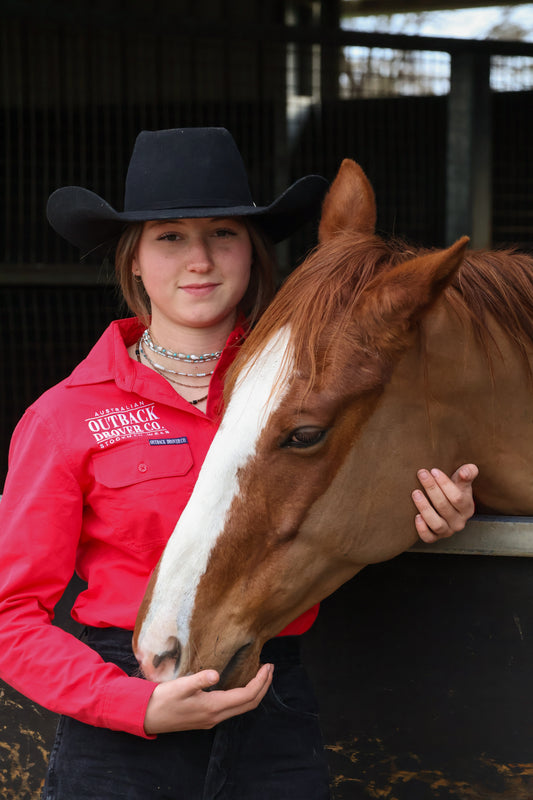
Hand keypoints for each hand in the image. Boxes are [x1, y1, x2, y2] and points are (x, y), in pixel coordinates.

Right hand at [143, 662, 272, 734]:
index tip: (268, 666)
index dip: (260, 682)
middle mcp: (216, 716)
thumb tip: (216, 674)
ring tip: (261, 674)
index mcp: (213, 708)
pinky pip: (233, 708)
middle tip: (270, 668)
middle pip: (249, 704)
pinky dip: (244, 696)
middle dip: (263, 686)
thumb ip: (199, 680)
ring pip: (242, 707)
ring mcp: (212, 719)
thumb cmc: (162, 700)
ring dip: (255, 692)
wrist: (147, 717)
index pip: (246, 696)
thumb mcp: (180, 686)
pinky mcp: (206, 717)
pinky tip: (241, 684)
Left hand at [412, 463, 478, 543]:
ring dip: (425, 508)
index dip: (445, 484)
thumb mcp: (463, 481)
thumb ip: (468, 473)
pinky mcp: (435, 537)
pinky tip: (416, 516)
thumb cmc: (455, 490)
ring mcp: (447, 531)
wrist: (447, 505)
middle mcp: (459, 522)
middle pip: (444, 507)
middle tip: (422, 474)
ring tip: (415, 493)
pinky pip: (429, 538)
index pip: (457, 497)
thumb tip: (465, 472)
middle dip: (432, 489)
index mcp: (467, 508)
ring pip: (436, 524)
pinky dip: (422, 529)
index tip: (433, 470)